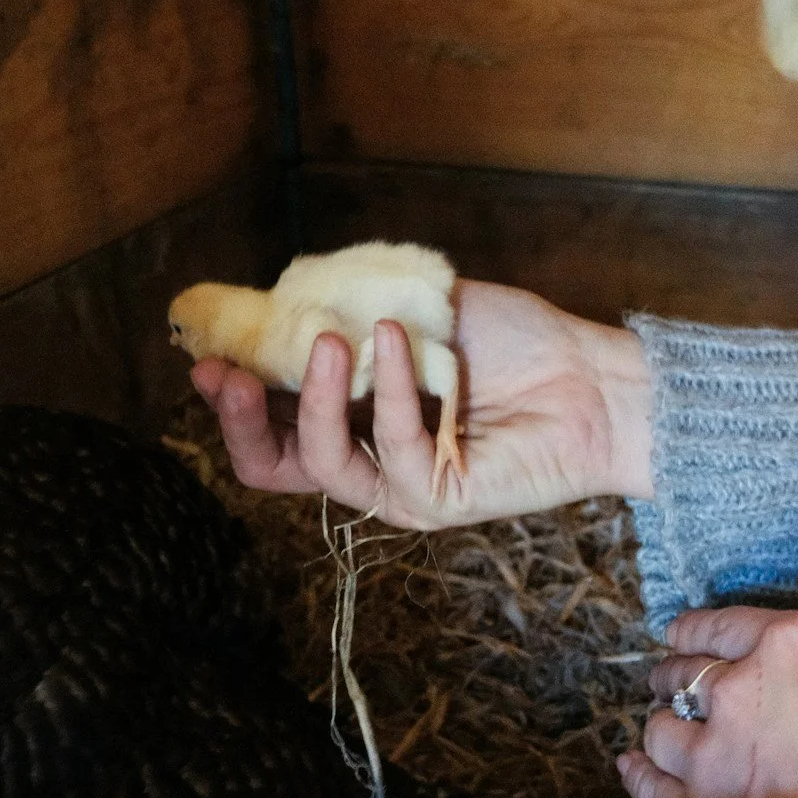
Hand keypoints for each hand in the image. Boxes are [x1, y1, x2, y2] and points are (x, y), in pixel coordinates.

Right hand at [189, 280, 653, 530]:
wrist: (591, 376)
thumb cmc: (511, 341)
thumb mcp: (414, 308)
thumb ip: (347, 306)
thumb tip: (279, 297)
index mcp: (349, 416)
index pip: (268, 420)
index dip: (228, 392)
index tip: (206, 349)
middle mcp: (366, 458)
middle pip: (271, 464)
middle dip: (235, 420)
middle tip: (224, 373)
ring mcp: (398, 486)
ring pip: (318, 462)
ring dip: (310, 398)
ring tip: (327, 341)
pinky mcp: (436, 500)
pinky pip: (391, 448)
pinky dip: (387, 388)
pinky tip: (391, 337)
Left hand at [619, 608, 797, 797]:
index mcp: (791, 645)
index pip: (720, 625)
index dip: (695, 630)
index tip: (682, 635)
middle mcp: (738, 691)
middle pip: (682, 674)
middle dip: (675, 677)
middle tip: (673, 684)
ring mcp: (712, 755)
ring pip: (660, 731)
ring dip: (662, 729)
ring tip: (664, 733)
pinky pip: (650, 788)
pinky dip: (639, 776)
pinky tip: (634, 769)